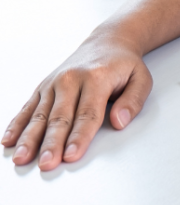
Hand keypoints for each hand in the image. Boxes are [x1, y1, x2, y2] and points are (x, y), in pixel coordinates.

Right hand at [3, 35, 151, 169]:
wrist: (107, 42)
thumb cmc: (124, 64)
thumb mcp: (141, 78)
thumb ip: (133, 101)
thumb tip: (120, 122)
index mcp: (96, 78)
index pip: (88, 114)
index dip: (79, 137)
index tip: (72, 154)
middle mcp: (71, 79)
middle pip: (60, 117)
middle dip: (52, 143)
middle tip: (47, 163)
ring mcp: (53, 83)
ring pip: (40, 115)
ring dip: (30, 138)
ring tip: (22, 157)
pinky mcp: (43, 87)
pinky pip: (28, 108)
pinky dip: (17, 125)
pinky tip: (9, 141)